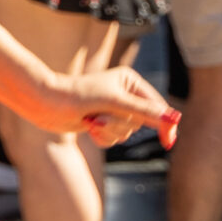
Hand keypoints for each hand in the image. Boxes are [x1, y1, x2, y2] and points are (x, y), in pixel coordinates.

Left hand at [15, 61, 181, 145]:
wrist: (48, 105)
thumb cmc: (80, 95)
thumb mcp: (116, 102)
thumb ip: (145, 111)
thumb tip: (172, 119)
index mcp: (130, 81)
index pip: (156, 104)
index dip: (163, 122)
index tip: (168, 140)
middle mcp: (124, 94)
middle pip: (142, 122)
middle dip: (121, 124)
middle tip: (102, 117)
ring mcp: (114, 109)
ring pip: (127, 133)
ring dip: (110, 131)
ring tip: (92, 120)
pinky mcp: (103, 123)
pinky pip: (114, 139)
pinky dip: (102, 137)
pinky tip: (88, 127)